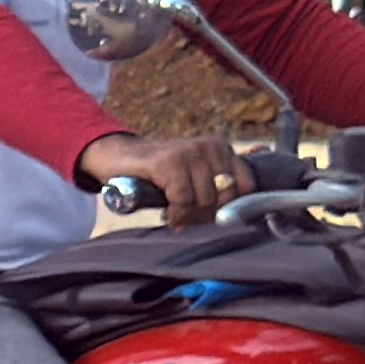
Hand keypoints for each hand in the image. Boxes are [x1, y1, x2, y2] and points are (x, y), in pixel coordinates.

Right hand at [89, 122, 253, 220]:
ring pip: (205, 200)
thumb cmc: (160, 174)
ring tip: (177, 214)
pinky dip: (175, 214)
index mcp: (221, 147)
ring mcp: (189, 151)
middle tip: (189, 217)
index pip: (247, 186)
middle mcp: (210, 145)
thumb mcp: (196, 175)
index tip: (211, 215)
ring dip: (189, 216)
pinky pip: (182, 200)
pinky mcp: (168, 161)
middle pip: (226, 197)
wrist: (118, 157)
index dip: (230, 207)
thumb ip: (217, 188)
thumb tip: (238, 219)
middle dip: (207, 215)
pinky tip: (168, 214)